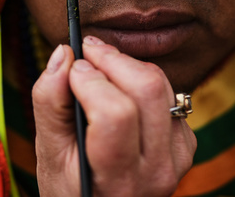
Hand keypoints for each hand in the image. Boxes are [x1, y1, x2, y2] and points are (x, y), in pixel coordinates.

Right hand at [32, 36, 196, 196]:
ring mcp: (178, 157)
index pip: (116, 116)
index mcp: (119, 181)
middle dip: (113, 59)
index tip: (72, 67)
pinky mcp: (186, 143)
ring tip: (99, 67)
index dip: (92, 81)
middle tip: (86, 51)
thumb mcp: (49, 156)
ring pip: (160, 84)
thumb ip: (50, 103)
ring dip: (127, 66)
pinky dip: (140, 81)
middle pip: (147, 90)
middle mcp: (157, 170)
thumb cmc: (72, 186)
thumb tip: (62, 54)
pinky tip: (119, 90)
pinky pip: (168, 93)